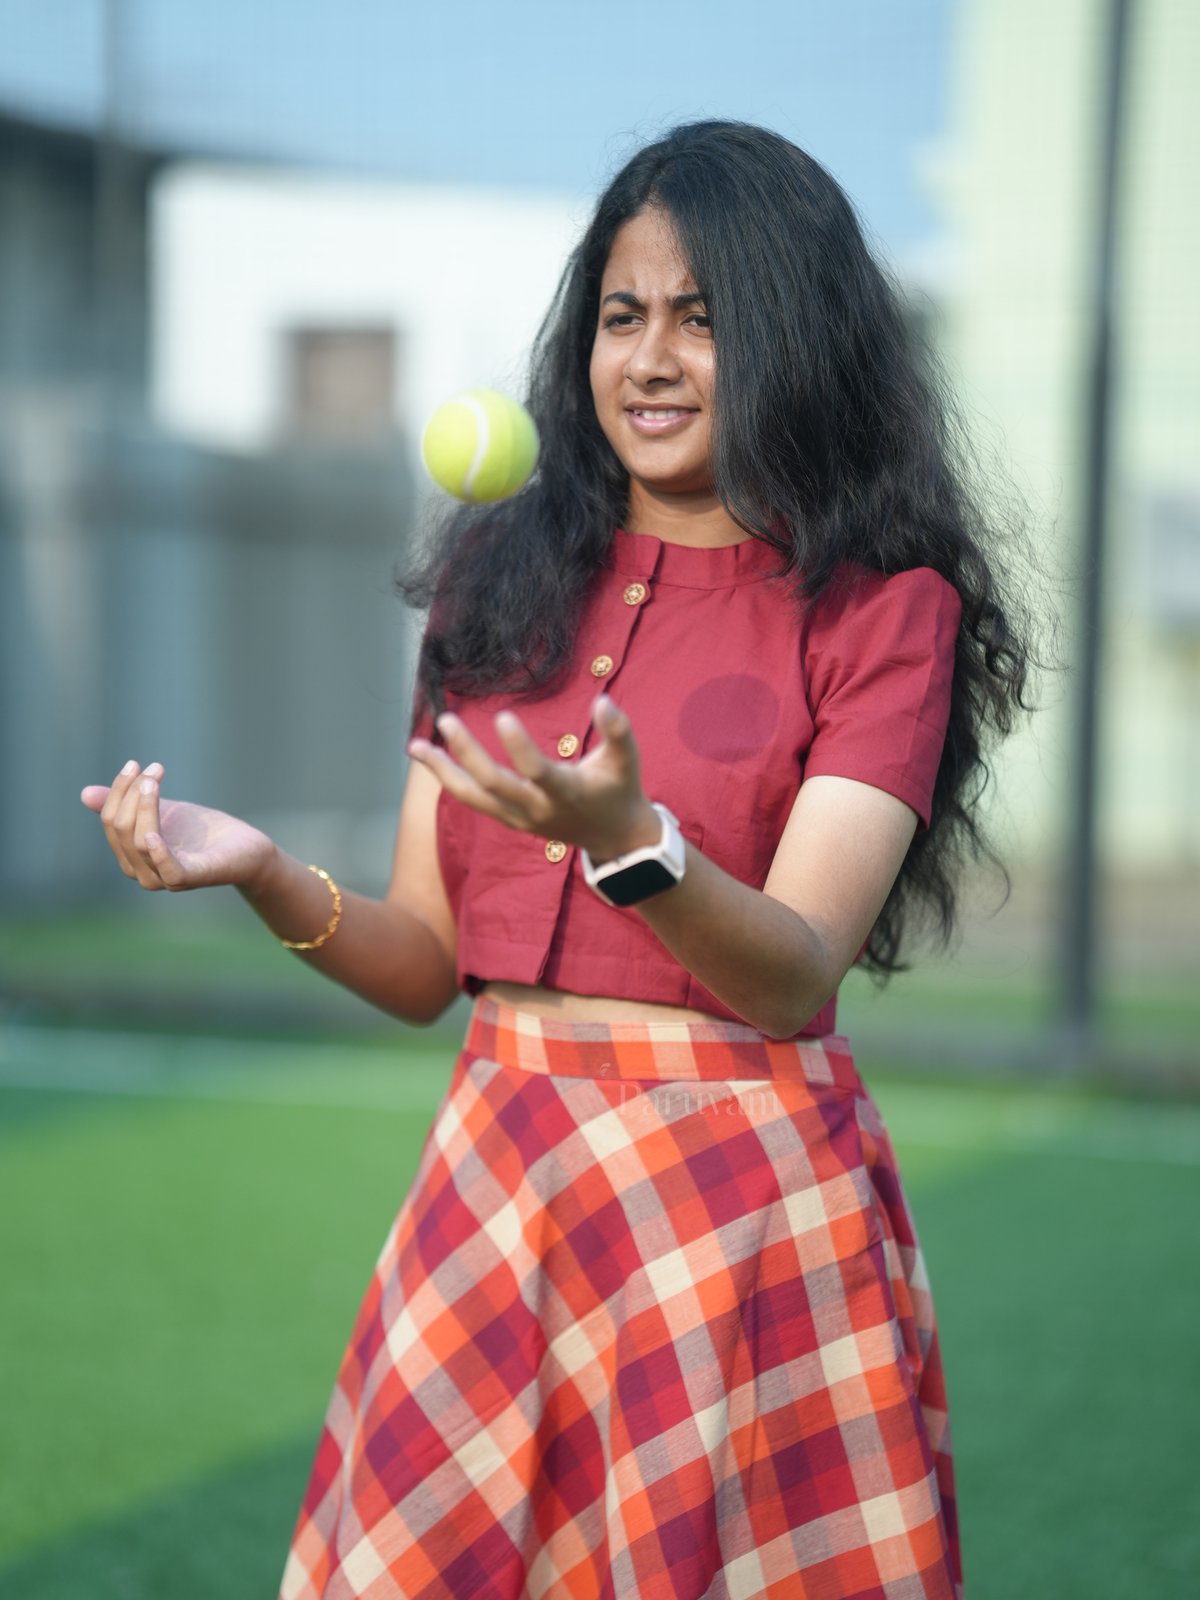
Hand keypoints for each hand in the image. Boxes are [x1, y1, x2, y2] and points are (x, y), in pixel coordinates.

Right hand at [81, 761, 276, 891]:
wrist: (246, 846)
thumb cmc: (201, 831)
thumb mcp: (161, 810)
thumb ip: (128, 803)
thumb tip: (84, 793)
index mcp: (131, 856)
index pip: (111, 822)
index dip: (118, 791)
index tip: (135, 764)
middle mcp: (143, 873)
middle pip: (122, 830)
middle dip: (132, 794)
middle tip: (154, 769)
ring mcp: (167, 879)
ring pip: (141, 843)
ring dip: (145, 807)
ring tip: (154, 779)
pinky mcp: (194, 878)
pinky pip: (169, 871)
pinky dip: (157, 852)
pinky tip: (152, 832)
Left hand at [408, 694, 660, 863]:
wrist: (613, 836)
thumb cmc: (619, 789)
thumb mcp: (627, 759)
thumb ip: (618, 730)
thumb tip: (602, 700)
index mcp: (567, 792)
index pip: (538, 771)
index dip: (520, 747)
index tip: (503, 715)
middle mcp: (538, 809)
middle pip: (494, 785)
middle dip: (467, 753)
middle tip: (445, 720)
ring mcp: (520, 818)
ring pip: (474, 798)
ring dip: (443, 772)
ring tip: (415, 747)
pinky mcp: (510, 820)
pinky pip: (474, 801)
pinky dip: (451, 780)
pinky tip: (431, 759)